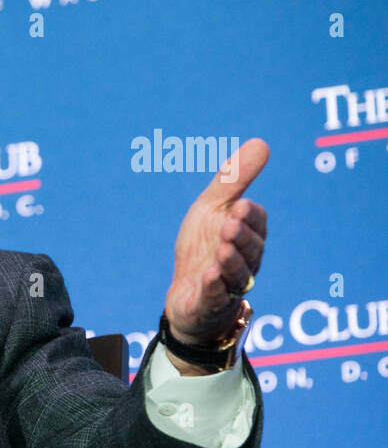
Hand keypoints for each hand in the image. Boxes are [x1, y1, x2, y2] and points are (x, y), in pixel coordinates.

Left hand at [164, 137, 268, 345]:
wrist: (185, 294)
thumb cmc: (203, 247)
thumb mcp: (211, 209)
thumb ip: (233, 181)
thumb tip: (262, 142)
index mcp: (247, 236)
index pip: (256, 224)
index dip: (250, 217)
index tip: (240, 206)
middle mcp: (244, 262)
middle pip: (251, 251)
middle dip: (242, 238)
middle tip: (229, 226)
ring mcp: (228, 286)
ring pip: (238, 276)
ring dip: (231, 263)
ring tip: (221, 250)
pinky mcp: (209, 305)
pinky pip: (216, 298)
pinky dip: (214, 288)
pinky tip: (208, 277)